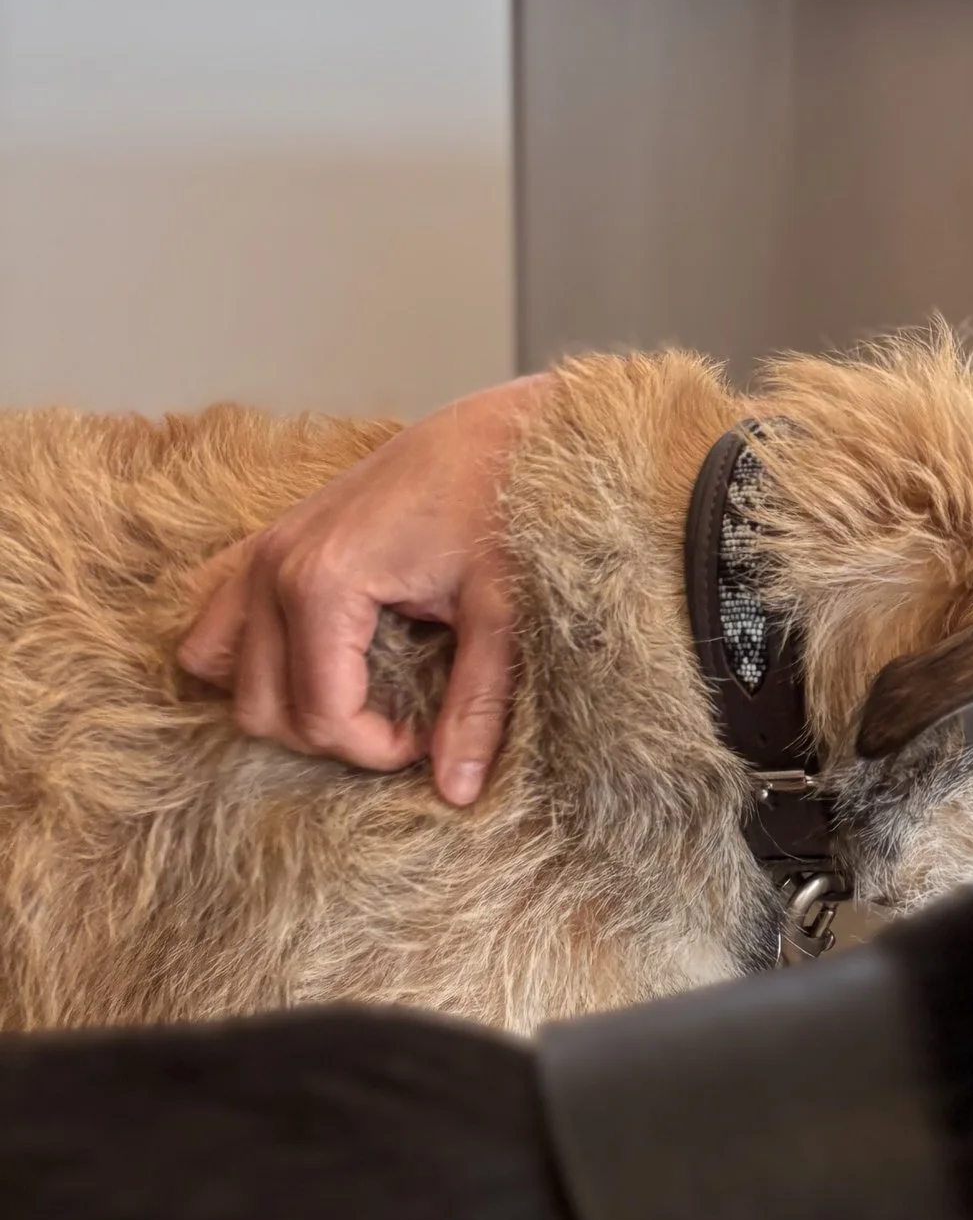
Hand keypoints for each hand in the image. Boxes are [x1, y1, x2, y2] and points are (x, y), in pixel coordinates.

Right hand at [177, 375, 548, 803]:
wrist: (500, 429)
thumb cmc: (506, 503)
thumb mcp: (501, 611)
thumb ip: (476, 704)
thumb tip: (457, 791)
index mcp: (323, 581)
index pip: (318, 715)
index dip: (374, 748)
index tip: (426, 739)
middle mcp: (273, 566)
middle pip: (260, 707)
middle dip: (330, 734)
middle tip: (401, 723)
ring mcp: (261, 549)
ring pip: (220, 668)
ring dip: (280, 699)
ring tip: (359, 695)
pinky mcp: (267, 539)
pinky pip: (219, 617)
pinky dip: (253, 653)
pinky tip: (322, 656)